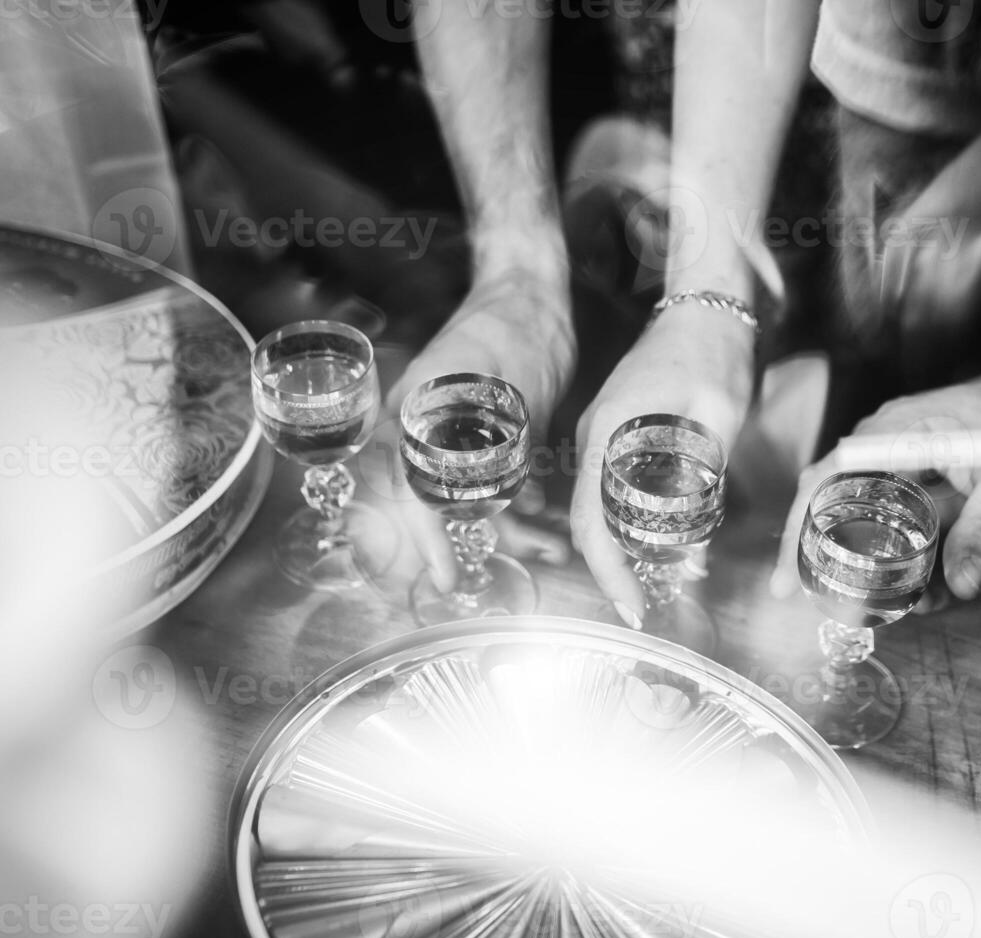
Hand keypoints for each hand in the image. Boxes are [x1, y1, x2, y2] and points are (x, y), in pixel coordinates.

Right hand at [387, 279, 575, 589]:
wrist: (534, 296)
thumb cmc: (513, 328)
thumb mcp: (505, 386)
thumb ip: (492, 443)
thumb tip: (499, 504)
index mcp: (414, 415)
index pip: (408, 491)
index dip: (426, 538)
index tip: (444, 574)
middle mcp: (427, 430)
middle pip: (436, 504)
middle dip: (468, 542)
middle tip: (489, 578)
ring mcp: (458, 435)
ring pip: (475, 498)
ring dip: (511, 528)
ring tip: (553, 548)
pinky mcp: (491, 437)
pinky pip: (499, 482)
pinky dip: (524, 505)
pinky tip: (550, 522)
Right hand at [570, 304, 755, 625]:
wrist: (706, 305)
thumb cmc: (713, 351)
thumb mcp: (720, 412)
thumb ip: (708, 472)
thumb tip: (698, 542)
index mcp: (609, 431)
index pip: (590, 518)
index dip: (606, 571)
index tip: (630, 607)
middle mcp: (594, 435)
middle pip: (584, 519)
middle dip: (607, 571)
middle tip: (640, 609)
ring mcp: (602, 432)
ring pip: (593, 505)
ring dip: (613, 548)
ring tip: (646, 585)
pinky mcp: (617, 429)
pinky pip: (606, 486)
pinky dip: (620, 520)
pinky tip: (650, 540)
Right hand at [770, 365, 980, 603]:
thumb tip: (960, 586)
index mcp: (894, 435)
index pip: (824, 482)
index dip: (799, 533)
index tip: (786, 580)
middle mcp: (883, 442)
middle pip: (826, 499)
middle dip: (815, 553)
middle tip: (811, 602)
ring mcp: (896, 454)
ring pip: (854, 508)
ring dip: (856, 555)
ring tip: (870, 603)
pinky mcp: (915, 468)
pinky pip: (885, 509)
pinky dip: (886, 546)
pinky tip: (906, 582)